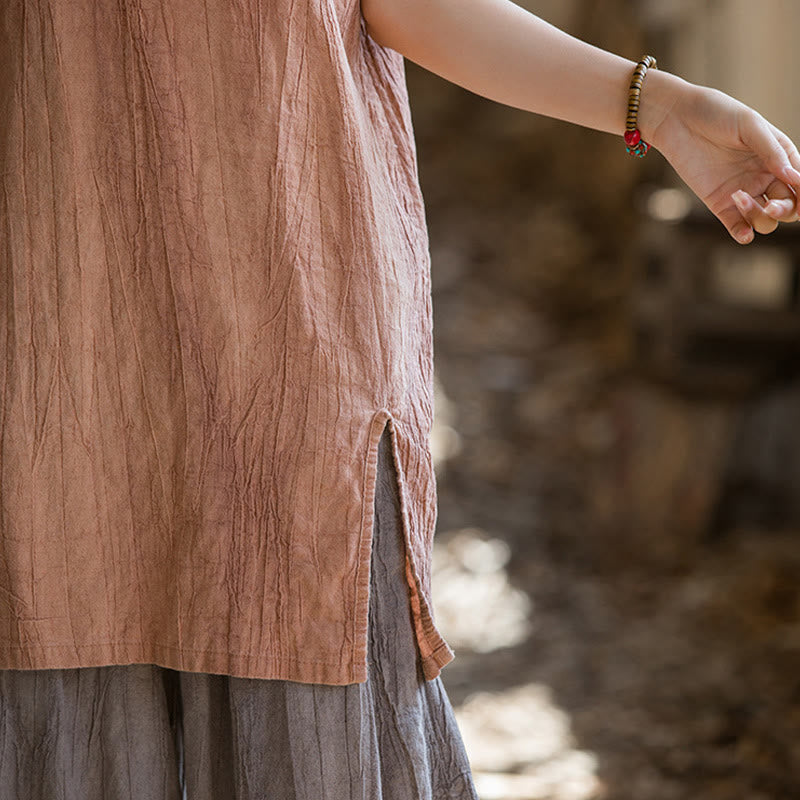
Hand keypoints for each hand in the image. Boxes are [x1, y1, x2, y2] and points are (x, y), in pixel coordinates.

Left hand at [647, 80, 799, 243]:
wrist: (678, 119)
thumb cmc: (717, 114)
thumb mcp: (750, 126)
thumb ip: (772, 152)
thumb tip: (793, 177)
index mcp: (779, 158)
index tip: (798, 196)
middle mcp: (765, 178)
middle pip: (787, 208)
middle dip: (785, 210)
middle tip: (772, 205)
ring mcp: (743, 193)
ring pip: (765, 220)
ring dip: (760, 217)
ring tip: (739, 198)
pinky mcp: (719, 203)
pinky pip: (737, 227)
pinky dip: (743, 234)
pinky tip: (743, 233)